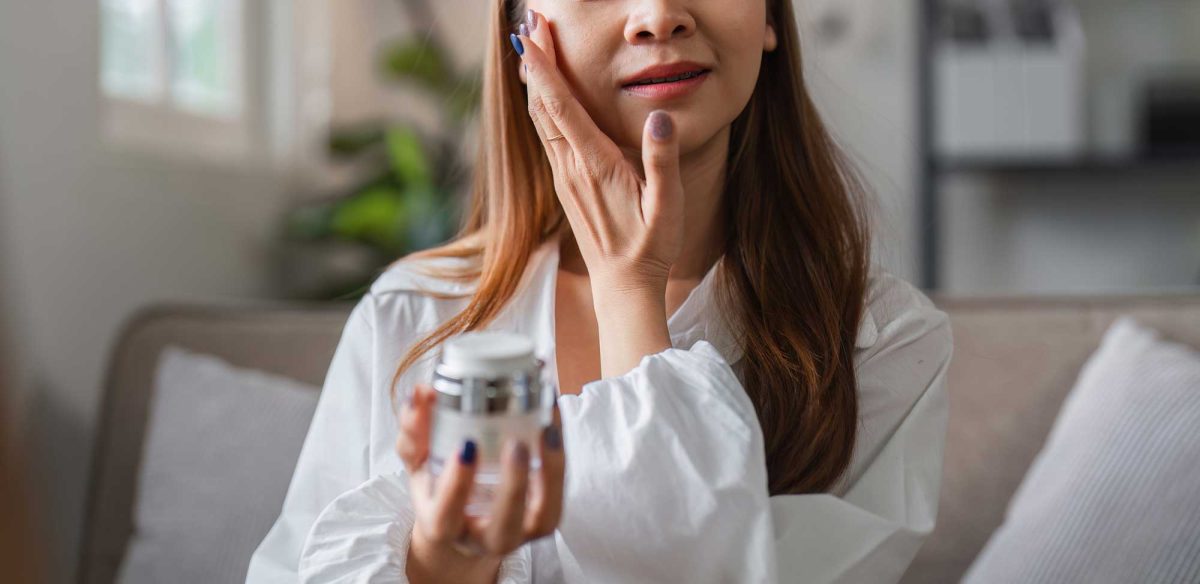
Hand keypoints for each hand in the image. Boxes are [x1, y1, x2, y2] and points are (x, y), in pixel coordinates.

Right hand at [396, 384, 565, 583]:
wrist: (467, 518)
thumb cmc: (441, 489)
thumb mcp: (420, 463)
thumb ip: (414, 432)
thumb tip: (421, 392)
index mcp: (445, 527)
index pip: (446, 517)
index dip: (457, 485)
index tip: (466, 446)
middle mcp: (486, 538)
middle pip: (503, 528)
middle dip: (512, 486)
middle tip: (515, 443)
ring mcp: (521, 532)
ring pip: (544, 516)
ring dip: (550, 471)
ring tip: (547, 428)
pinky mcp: (545, 516)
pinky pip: (559, 492)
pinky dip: (559, 456)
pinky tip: (554, 420)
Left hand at [514, 11, 684, 296]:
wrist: (624, 286)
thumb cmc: (651, 245)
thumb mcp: (668, 204)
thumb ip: (663, 159)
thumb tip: (660, 116)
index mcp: (596, 164)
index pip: (563, 107)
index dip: (545, 69)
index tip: (533, 37)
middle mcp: (572, 167)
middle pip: (544, 105)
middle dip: (534, 63)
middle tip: (528, 24)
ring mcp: (566, 178)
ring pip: (541, 120)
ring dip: (534, 82)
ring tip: (529, 48)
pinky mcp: (567, 186)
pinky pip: (547, 137)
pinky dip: (541, 107)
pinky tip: (541, 95)